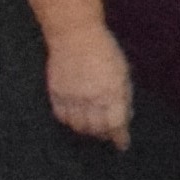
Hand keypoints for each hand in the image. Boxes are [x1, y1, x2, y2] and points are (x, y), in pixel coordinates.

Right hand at [44, 25, 133, 147]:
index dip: (119, 137)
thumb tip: (124, 116)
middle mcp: (91, 98)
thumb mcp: (122, 72)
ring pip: (78, 126)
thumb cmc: (105, 51)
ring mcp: (71, 96)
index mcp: (112, 92)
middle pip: (96, 128)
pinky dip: (69, 121)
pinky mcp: (56, 93)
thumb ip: (123, 96)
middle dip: (103, 134)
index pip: (116, 124)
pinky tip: (75, 119)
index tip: (122, 145)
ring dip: (86, 130)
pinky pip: (62, 116)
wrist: (74, 35)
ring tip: (92, 128)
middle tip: (107, 134)